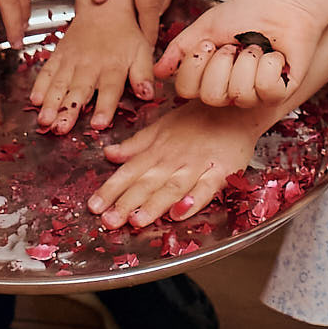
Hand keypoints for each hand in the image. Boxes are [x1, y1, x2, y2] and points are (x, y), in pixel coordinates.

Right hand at [31, 0, 153, 132]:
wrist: (105, 6)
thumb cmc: (126, 34)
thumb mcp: (142, 51)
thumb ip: (144, 74)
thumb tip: (147, 94)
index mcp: (113, 66)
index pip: (110, 90)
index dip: (104, 107)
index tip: (98, 124)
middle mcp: (90, 64)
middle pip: (79, 90)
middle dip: (69, 110)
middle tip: (60, 128)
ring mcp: (72, 60)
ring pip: (59, 83)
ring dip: (51, 102)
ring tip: (44, 119)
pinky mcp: (59, 54)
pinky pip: (47, 71)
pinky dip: (39, 85)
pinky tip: (34, 100)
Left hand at [89, 101, 268, 228]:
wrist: (234, 107)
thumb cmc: (197, 119)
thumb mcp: (161, 126)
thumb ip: (136, 144)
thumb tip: (108, 154)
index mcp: (157, 149)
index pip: (129, 171)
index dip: (111, 189)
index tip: (94, 206)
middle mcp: (173, 159)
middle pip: (147, 182)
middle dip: (126, 202)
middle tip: (108, 220)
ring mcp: (197, 165)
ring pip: (172, 187)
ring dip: (154, 204)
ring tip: (137, 221)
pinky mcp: (221, 170)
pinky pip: (206, 188)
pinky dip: (193, 201)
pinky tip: (179, 213)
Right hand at [152, 0, 324, 107]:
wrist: (282, 2)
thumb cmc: (246, 13)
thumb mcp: (205, 27)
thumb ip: (180, 49)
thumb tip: (157, 72)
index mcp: (211, 78)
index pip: (186, 91)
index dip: (195, 66)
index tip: (208, 43)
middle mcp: (231, 91)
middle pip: (211, 97)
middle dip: (222, 63)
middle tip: (235, 44)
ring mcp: (256, 95)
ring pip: (239, 94)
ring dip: (248, 60)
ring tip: (257, 46)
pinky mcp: (281, 91)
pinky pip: (266, 89)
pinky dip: (268, 65)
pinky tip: (275, 55)